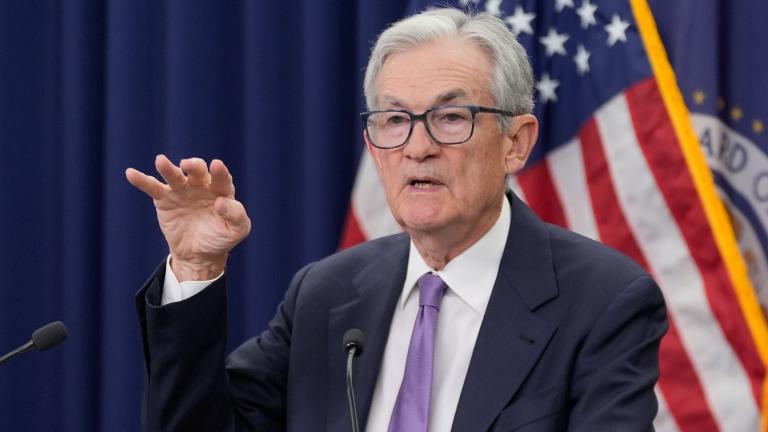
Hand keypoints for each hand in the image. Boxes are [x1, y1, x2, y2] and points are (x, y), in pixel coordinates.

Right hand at [125, 155, 250, 280]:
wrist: (199, 254)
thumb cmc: (221, 238)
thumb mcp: (237, 231)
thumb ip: (236, 215)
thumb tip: (221, 203)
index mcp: (221, 190)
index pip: (221, 178)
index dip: (219, 171)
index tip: (216, 165)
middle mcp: (201, 186)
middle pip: (197, 171)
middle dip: (193, 166)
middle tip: (188, 165)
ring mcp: (182, 191)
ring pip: (174, 175)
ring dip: (168, 168)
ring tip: (160, 161)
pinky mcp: (164, 199)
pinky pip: (152, 187)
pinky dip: (141, 180)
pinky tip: (131, 173)